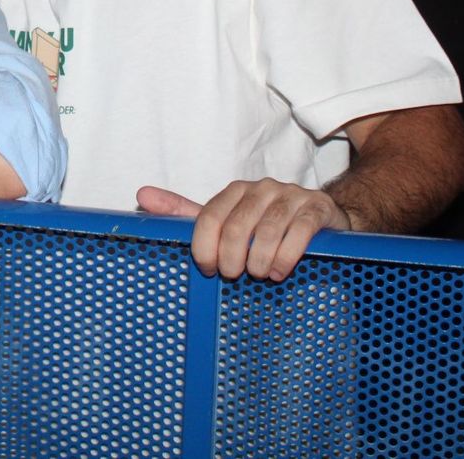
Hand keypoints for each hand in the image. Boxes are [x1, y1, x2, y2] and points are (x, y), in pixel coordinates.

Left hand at [137, 179, 351, 281]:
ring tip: (260, 275)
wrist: (322, 219)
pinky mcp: (317, 208)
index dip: (204, 248)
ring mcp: (291, 196)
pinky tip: (280, 271)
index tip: (207, 269)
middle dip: (231, 260)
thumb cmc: (266, 224)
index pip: (209, 217)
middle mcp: (262, 188)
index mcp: (235, 191)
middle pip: (236, 228)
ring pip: (267, 232)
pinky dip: (286, 257)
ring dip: (259, 262)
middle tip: (235, 275)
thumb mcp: (226, 220)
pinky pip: (299, 232)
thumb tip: (142, 196)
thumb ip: (186, 213)